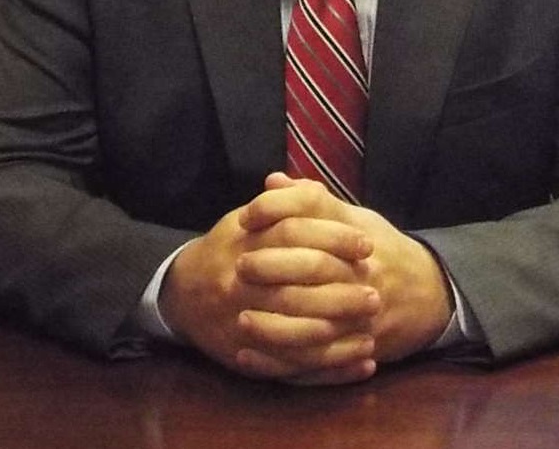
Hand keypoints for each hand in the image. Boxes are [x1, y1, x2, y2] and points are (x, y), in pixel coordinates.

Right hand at [159, 181, 381, 384]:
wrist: (182, 293)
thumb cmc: (227, 250)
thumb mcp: (248, 219)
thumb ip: (283, 204)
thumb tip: (317, 188)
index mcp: (245, 243)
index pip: (295, 234)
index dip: (334, 238)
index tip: (367, 245)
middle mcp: (241, 284)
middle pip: (298, 290)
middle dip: (342, 294)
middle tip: (376, 294)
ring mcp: (240, 322)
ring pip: (296, 335)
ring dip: (339, 338)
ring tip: (373, 332)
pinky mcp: (245, 357)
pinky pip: (292, 369)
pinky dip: (330, 370)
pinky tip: (361, 363)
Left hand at [238, 174, 452, 369]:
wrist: (431, 294)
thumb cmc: (382, 251)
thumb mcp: (355, 218)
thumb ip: (311, 201)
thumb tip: (271, 180)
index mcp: (356, 233)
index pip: (314, 208)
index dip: (276, 209)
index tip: (246, 217)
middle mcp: (362, 271)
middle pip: (314, 264)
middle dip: (273, 266)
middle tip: (238, 267)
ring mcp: (362, 313)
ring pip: (314, 320)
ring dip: (273, 323)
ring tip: (240, 319)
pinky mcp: (359, 347)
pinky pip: (316, 362)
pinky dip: (281, 362)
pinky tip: (248, 356)